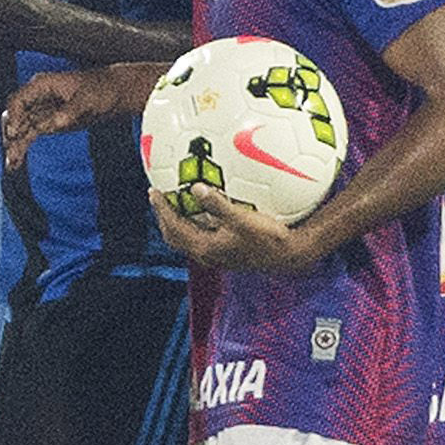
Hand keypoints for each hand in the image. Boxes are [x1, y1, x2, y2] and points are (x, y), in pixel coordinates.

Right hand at [0, 64, 136, 170]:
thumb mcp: (86, 101)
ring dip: (15, 145)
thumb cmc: (102, 90)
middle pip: (15, 116)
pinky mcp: (49, 122)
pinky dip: (23, 147)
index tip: (15, 134)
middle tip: (11, 154)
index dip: (14, 118)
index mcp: (43, 85)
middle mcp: (38, 96)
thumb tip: (53, 126)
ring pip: (21, 129)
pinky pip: (30, 135)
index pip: (18, 101)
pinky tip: (17, 161)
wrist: (116, 92)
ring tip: (11, 165)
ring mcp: (42, 109)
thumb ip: (68, 113)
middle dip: (10, 136)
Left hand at [149, 184, 325, 272]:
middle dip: (164, 216)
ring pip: (187, 238)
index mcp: (205, 248)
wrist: (290, 256)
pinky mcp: (227, 253)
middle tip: (158, 197)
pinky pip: (201, 236)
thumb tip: (196, 189)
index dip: (162, 210)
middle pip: (175, 236)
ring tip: (175, 203)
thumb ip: (218, 205)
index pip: (174, 228)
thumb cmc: (268, 238)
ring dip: (178, 221)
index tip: (153, 192)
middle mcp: (207, 255)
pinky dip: (194, 223)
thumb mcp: (242, 219)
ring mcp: (217, 255)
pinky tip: (203, 210)